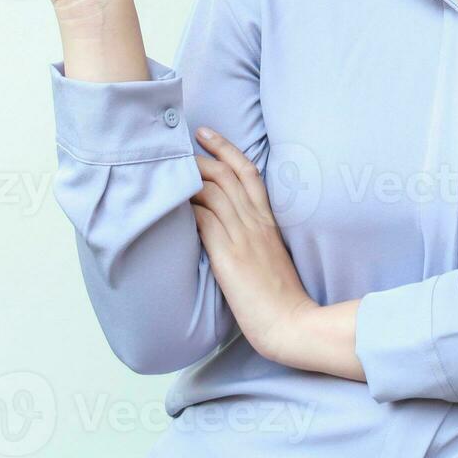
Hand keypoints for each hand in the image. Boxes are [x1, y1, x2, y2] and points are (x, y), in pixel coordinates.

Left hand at [188, 127, 317, 366]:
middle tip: (178, 147)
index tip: (206, 134)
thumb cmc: (279, 297)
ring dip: (188, 178)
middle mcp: (255, 222)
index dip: (226, 148)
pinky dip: (185, 207)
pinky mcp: (229, 255)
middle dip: (200, 156)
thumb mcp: (270, 257)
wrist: (291, 323)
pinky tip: (169, 203)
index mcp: (267, 221)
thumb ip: (253, 236)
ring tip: (167, 172)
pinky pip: (204, 220)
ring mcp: (243, 237)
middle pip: (226, 174)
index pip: (248, 172)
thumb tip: (226, 225)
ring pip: (213, 191)